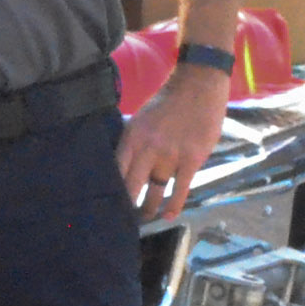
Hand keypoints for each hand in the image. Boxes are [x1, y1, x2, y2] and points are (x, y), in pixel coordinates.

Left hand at [119, 63, 231, 218]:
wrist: (198, 86)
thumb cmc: (168, 101)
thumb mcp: (141, 117)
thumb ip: (134, 141)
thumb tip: (123, 163)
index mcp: (133, 136)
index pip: (116, 169)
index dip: (111, 189)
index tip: (107, 203)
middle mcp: (148, 148)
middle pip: (132, 185)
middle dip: (127, 205)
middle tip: (122, 219)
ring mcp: (171, 155)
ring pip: (156, 190)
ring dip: (150, 207)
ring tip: (145, 218)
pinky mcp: (192, 159)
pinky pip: (181, 188)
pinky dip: (174, 205)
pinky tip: (169, 216)